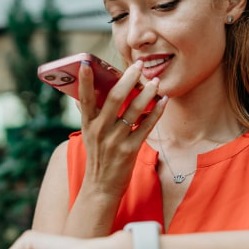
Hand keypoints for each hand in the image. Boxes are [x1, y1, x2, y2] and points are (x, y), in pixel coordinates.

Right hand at [78, 60, 166, 198]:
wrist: (101, 187)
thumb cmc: (97, 157)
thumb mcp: (88, 135)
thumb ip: (90, 114)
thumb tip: (86, 90)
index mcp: (87, 124)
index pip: (84, 98)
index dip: (84, 80)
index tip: (85, 61)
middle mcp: (100, 130)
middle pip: (115, 98)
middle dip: (128, 78)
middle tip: (139, 65)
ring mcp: (115, 141)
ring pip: (134, 110)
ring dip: (147, 93)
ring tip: (155, 81)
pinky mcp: (130, 151)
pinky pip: (146, 126)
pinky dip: (157, 112)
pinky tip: (164, 101)